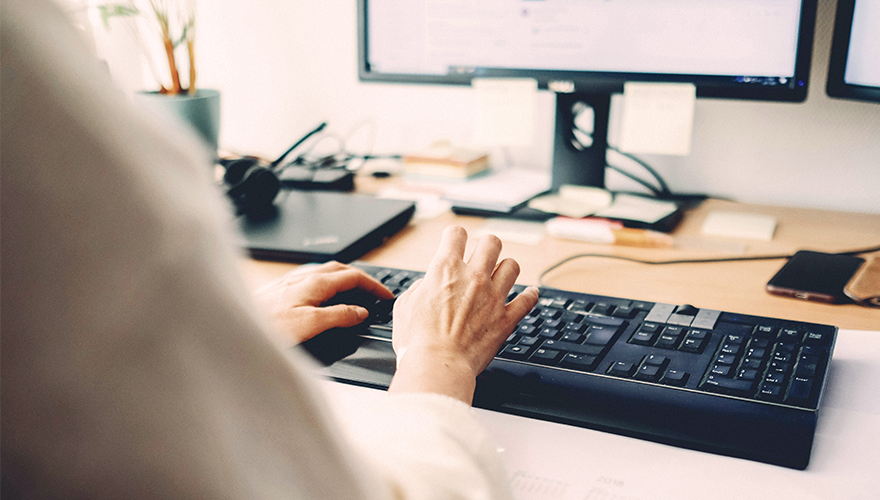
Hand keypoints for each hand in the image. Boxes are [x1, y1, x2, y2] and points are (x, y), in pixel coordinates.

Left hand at [254, 262, 393, 344]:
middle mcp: (304, 276)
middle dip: (362, 279)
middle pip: (342, 270)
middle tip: (375, 293)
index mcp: (316, 283)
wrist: (234, 325)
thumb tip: (360, 312)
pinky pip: (313, 279)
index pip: (354, 277)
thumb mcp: (310, 324)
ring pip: (327, 273)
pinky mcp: (282, 288)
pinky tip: (324, 296)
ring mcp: (292, 280)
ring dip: (345, 280)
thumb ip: (339, 316)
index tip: (385, 296)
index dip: (374, 286)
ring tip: (355, 293)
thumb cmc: (267, 326)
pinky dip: (329, 284)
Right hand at [388, 226, 538, 403]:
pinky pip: (527, 300)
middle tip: (482, 256)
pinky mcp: (506, 319)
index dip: (455, 236)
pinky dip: (529, 296)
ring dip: (506, 269)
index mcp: (445, 270)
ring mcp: (493, 297)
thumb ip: (420, 288)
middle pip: (491, 243)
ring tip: (501, 276)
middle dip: (486, 246)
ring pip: (512, 266)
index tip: (455, 242)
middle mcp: (472, 277)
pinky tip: (529, 294)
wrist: (437, 365)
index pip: (456, 234)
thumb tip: (428, 285)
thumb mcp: (405, 306)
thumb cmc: (417, 341)